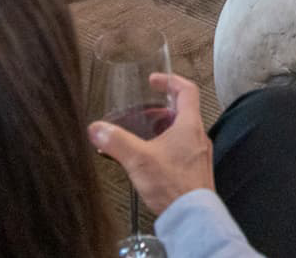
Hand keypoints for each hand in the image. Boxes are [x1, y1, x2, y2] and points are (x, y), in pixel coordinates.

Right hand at [90, 73, 214, 216]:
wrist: (191, 215)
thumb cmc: (171, 184)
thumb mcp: (139, 159)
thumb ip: (116, 142)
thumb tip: (97, 128)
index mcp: (190, 125)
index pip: (187, 90)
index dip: (170, 80)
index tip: (154, 80)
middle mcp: (198, 136)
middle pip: (184, 111)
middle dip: (162, 109)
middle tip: (143, 113)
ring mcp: (199, 154)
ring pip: (183, 132)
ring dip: (164, 129)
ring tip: (142, 136)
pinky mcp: (195, 170)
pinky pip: (183, 150)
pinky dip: (167, 146)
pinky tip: (151, 160)